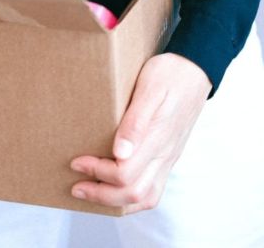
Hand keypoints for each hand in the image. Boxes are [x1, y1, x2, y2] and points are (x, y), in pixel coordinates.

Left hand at [70, 53, 211, 212]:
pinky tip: (115, 188)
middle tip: (76, 185)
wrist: (195, 69)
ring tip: (92, 192)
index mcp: (158, 138)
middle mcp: (165, 154)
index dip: (97, 172)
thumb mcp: (149, 89)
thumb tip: (120, 154)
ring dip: (116, 201)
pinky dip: (132, 197)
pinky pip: (153, 188)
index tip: (76, 161)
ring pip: (146, 197)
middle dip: (101, 195)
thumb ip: (135, 122)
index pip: (125, 173)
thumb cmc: (169, 74)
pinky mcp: (169, 155)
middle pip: (134, 194)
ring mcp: (169, 157)